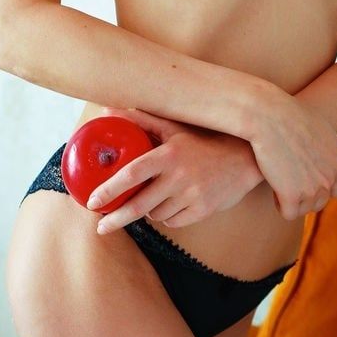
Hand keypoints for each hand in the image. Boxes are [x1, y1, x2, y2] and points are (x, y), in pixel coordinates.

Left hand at [87, 106, 263, 233]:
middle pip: (139, 204)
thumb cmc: (202, 140)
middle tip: (101, 225)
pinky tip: (173, 202)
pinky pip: (173, 221)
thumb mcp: (172, 127)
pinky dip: (167, 215)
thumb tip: (105, 110)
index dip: (110, 189)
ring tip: (157, 194)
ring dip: (149, 209)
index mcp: (169, 154)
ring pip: (156, 213)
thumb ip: (139, 120)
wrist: (244, 158)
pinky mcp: (203, 211)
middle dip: (117, 217)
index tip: (92, 201)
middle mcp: (180, 176)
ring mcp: (192, 196)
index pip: (132, 174)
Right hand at [249, 89, 336, 220]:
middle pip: (319, 202)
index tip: (302, 178)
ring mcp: (314, 188)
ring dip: (290, 199)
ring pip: (303, 209)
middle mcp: (331, 177)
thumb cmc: (286, 114)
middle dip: (303, 194)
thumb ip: (325, 149)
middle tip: (286, 177)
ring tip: (278, 178)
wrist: (268, 115)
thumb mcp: (318, 128)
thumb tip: (321, 161)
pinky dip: (279, 203)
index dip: (319, 186)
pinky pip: (288, 213)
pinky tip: (272, 185)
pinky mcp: (294, 196)